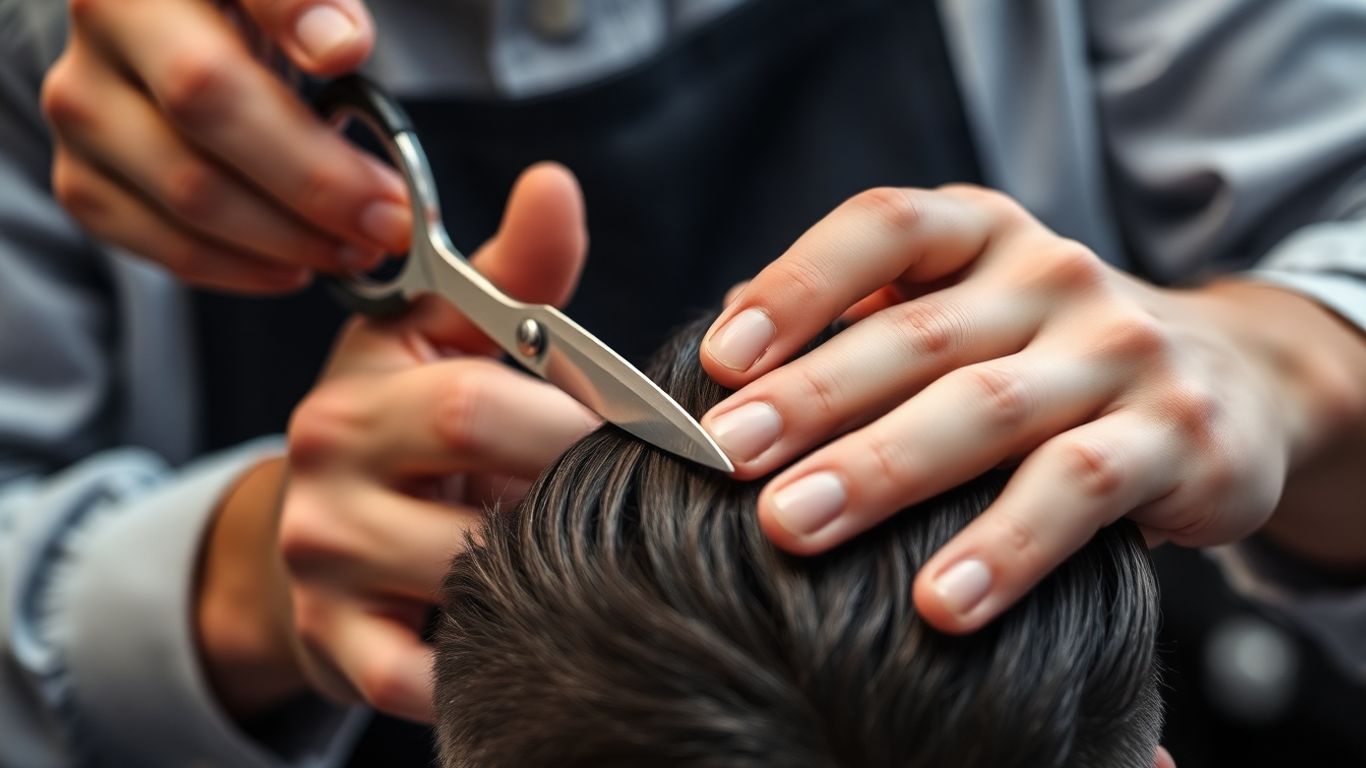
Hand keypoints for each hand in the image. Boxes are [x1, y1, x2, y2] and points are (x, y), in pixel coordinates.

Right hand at [41, 0, 403, 291]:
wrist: (193, 38)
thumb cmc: (259, 13)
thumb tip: (337, 47)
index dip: (290, 16)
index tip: (347, 57)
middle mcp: (104, 24)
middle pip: (207, 105)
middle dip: (316, 177)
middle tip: (391, 218)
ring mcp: (82, 105)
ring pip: (188, 192)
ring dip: (291, 237)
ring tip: (358, 248)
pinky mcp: (83, 176)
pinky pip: (162, 244)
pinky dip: (242, 268)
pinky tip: (296, 266)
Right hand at [196, 165, 599, 720]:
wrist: (318, 542)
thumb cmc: (407, 427)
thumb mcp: (444, 337)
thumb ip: (512, 275)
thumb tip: (556, 183)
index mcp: (359, 392)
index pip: (473, 406)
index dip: (580, 425)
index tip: (663, 441)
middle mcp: (324, 476)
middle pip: (477, 501)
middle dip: (575, 505)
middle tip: (636, 506)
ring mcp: (324, 571)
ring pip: (467, 589)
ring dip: (551, 580)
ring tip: (599, 561)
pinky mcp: (337, 653)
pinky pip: (427, 681)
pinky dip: (492, 662)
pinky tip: (541, 631)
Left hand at [699, 185, 1365, 632]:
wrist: (1229, 384)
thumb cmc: (1044, 356)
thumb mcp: (962, 310)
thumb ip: (858, 319)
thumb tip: (726, 332)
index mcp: (982, 234)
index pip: (883, 229)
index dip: (797, 287)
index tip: (716, 360)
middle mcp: (1051, 275)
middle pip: (916, 333)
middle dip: (811, 397)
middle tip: (726, 456)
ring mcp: (1118, 351)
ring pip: (986, 408)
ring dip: (883, 469)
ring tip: (794, 524)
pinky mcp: (1178, 434)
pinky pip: (1078, 487)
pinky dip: (1006, 546)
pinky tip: (940, 599)